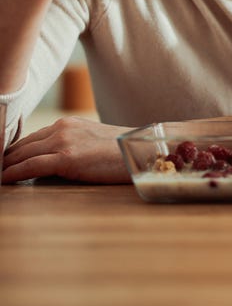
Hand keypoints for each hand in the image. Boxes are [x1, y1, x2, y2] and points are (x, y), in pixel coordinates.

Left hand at [2, 116, 131, 183]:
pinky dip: (11, 174)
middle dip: (2, 160)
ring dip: (3, 167)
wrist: (144, 150)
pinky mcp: (67, 157)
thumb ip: (70, 147)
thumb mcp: (91, 143)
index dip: (10, 154)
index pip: (28, 139)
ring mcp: (63, 141)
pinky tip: (2, 181)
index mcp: (67, 124)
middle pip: (20, 146)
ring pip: (20, 155)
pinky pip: (29, 166)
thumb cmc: (121, 152)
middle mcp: (62, 128)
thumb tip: (51, 164)